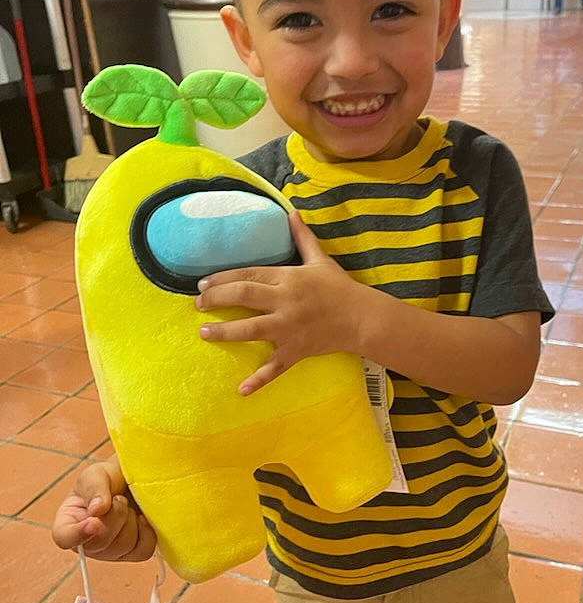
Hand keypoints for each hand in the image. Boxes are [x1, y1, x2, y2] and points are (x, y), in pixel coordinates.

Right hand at [52, 458, 156, 561]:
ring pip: (122, 546)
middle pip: (99, 544)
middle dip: (114, 517)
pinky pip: (142, 551)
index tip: (94, 522)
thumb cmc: (108, 478)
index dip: (78, 534)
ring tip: (128, 506)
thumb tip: (97, 509)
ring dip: (130, 521)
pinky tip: (142, 518)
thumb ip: (94, 488)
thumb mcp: (96, 474)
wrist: (133, 480)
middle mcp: (86, 543)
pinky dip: (146, 532)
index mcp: (68, 523)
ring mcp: (110, 552)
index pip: (65, 538)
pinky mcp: (133, 553)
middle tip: (119, 498)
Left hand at [196, 211, 364, 393]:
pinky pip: (275, 367)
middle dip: (217, 299)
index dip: (222, 278)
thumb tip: (292, 212)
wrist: (363, 318)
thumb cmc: (340, 288)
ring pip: (252, 330)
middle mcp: (286, 302)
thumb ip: (303, 237)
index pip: (249, 275)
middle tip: (198, 305)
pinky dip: (259, 380)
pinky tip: (241, 390)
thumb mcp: (320, 259)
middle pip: (244, 297)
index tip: (202, 284)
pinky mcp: (296, 350)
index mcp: (289, 278)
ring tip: (204, 333)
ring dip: (225, 332)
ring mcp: (290, 328)